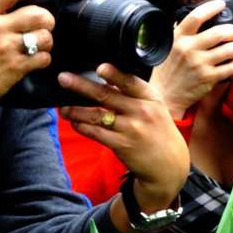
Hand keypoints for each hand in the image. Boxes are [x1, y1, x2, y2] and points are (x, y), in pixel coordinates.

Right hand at [0, 0, 53, 122]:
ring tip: (39, 46)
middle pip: (37, 15)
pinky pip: (44, 57)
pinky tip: (36, 60)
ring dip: (47, 42)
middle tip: (45, 26)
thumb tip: (24, 3)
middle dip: (48, 20)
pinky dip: (44, 59)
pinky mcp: (16, 67)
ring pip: (44, 37)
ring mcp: (6, 48)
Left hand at [58, 63, 189, 210]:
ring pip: (96, 115)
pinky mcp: (121, 145)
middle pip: (107, 95)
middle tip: (64, 78)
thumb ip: (135, 95)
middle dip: (82, 86)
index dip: (115, 74)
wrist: (169, 164)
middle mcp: (142, 111)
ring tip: (63, 107)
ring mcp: (131, 129)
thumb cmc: (159, 132)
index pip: (131, 82)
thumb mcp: (156, 108)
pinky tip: (74, 122)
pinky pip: (96, 133)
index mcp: (151, 98)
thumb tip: (106, 80)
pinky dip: (82, 126)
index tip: (100, 67)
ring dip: (76, 110)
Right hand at [150, 0, 232, 117]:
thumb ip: (181, 31)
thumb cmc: (167, 70)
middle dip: (232, 31)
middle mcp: (189, 49)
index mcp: (178, 38)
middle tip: (232, 34)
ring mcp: (200, 64)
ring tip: (232, 50)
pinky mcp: (209, 78)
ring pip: (230, 49)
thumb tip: (196, 16)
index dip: (212, 7)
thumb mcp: (168, 46)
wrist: (164, 95)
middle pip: (220, 32)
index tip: (221, 5)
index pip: (196, 16)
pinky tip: (230, 65)